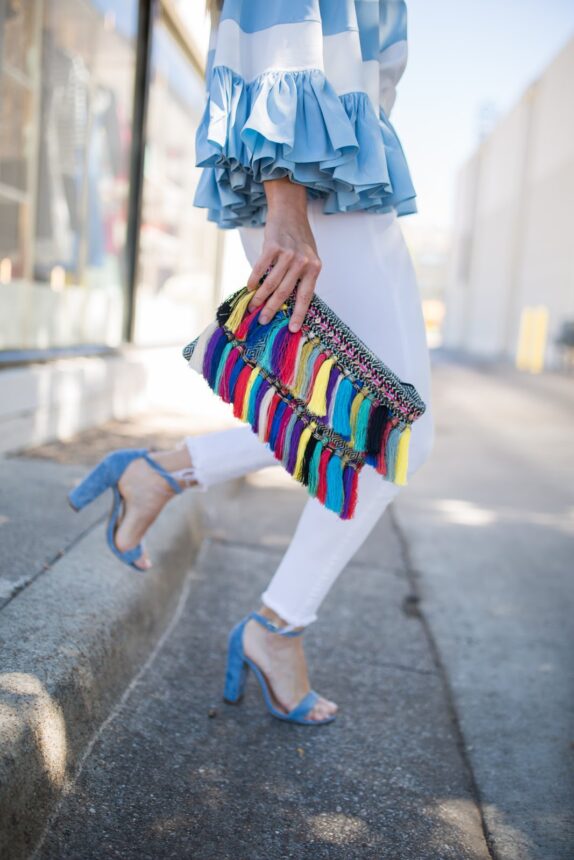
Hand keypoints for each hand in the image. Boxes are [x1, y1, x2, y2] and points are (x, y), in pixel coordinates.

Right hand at [246, 178, 321, 332]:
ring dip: (260, 297)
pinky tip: (250, 287)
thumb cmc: (300, 239)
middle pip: (284, 292)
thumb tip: (289, 302)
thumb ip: (302, 277)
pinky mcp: (272, 246)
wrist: (290, 213)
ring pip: (271, 282)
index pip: (306, 296)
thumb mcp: (309, 258)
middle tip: (262, 321)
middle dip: (272, 309)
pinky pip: (260, 268)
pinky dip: (254, 279)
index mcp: (314, 268)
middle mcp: (302, 262)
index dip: (299, 314)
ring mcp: (287, 254)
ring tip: (253, 306)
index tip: (293, 329)